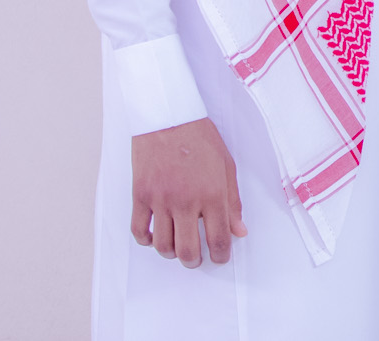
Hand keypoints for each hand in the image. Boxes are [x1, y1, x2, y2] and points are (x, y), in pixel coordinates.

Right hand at [131, 118, 245, 266]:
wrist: (169, 116)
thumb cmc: (201, 139)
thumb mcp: (226, 166)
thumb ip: (233, 202)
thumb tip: (238, 231)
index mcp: (212, 194)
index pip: (218, 238)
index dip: (221, 255)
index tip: (220, 258)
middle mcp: (186, 201)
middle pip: (188, 250)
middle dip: (194, 261)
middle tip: (197, 258)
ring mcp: (160, 200)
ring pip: (163, 245)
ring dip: (171, 253)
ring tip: (177, 247)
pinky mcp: (140, 195)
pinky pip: (139, 231)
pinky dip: (147, 240)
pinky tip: (155, 236)